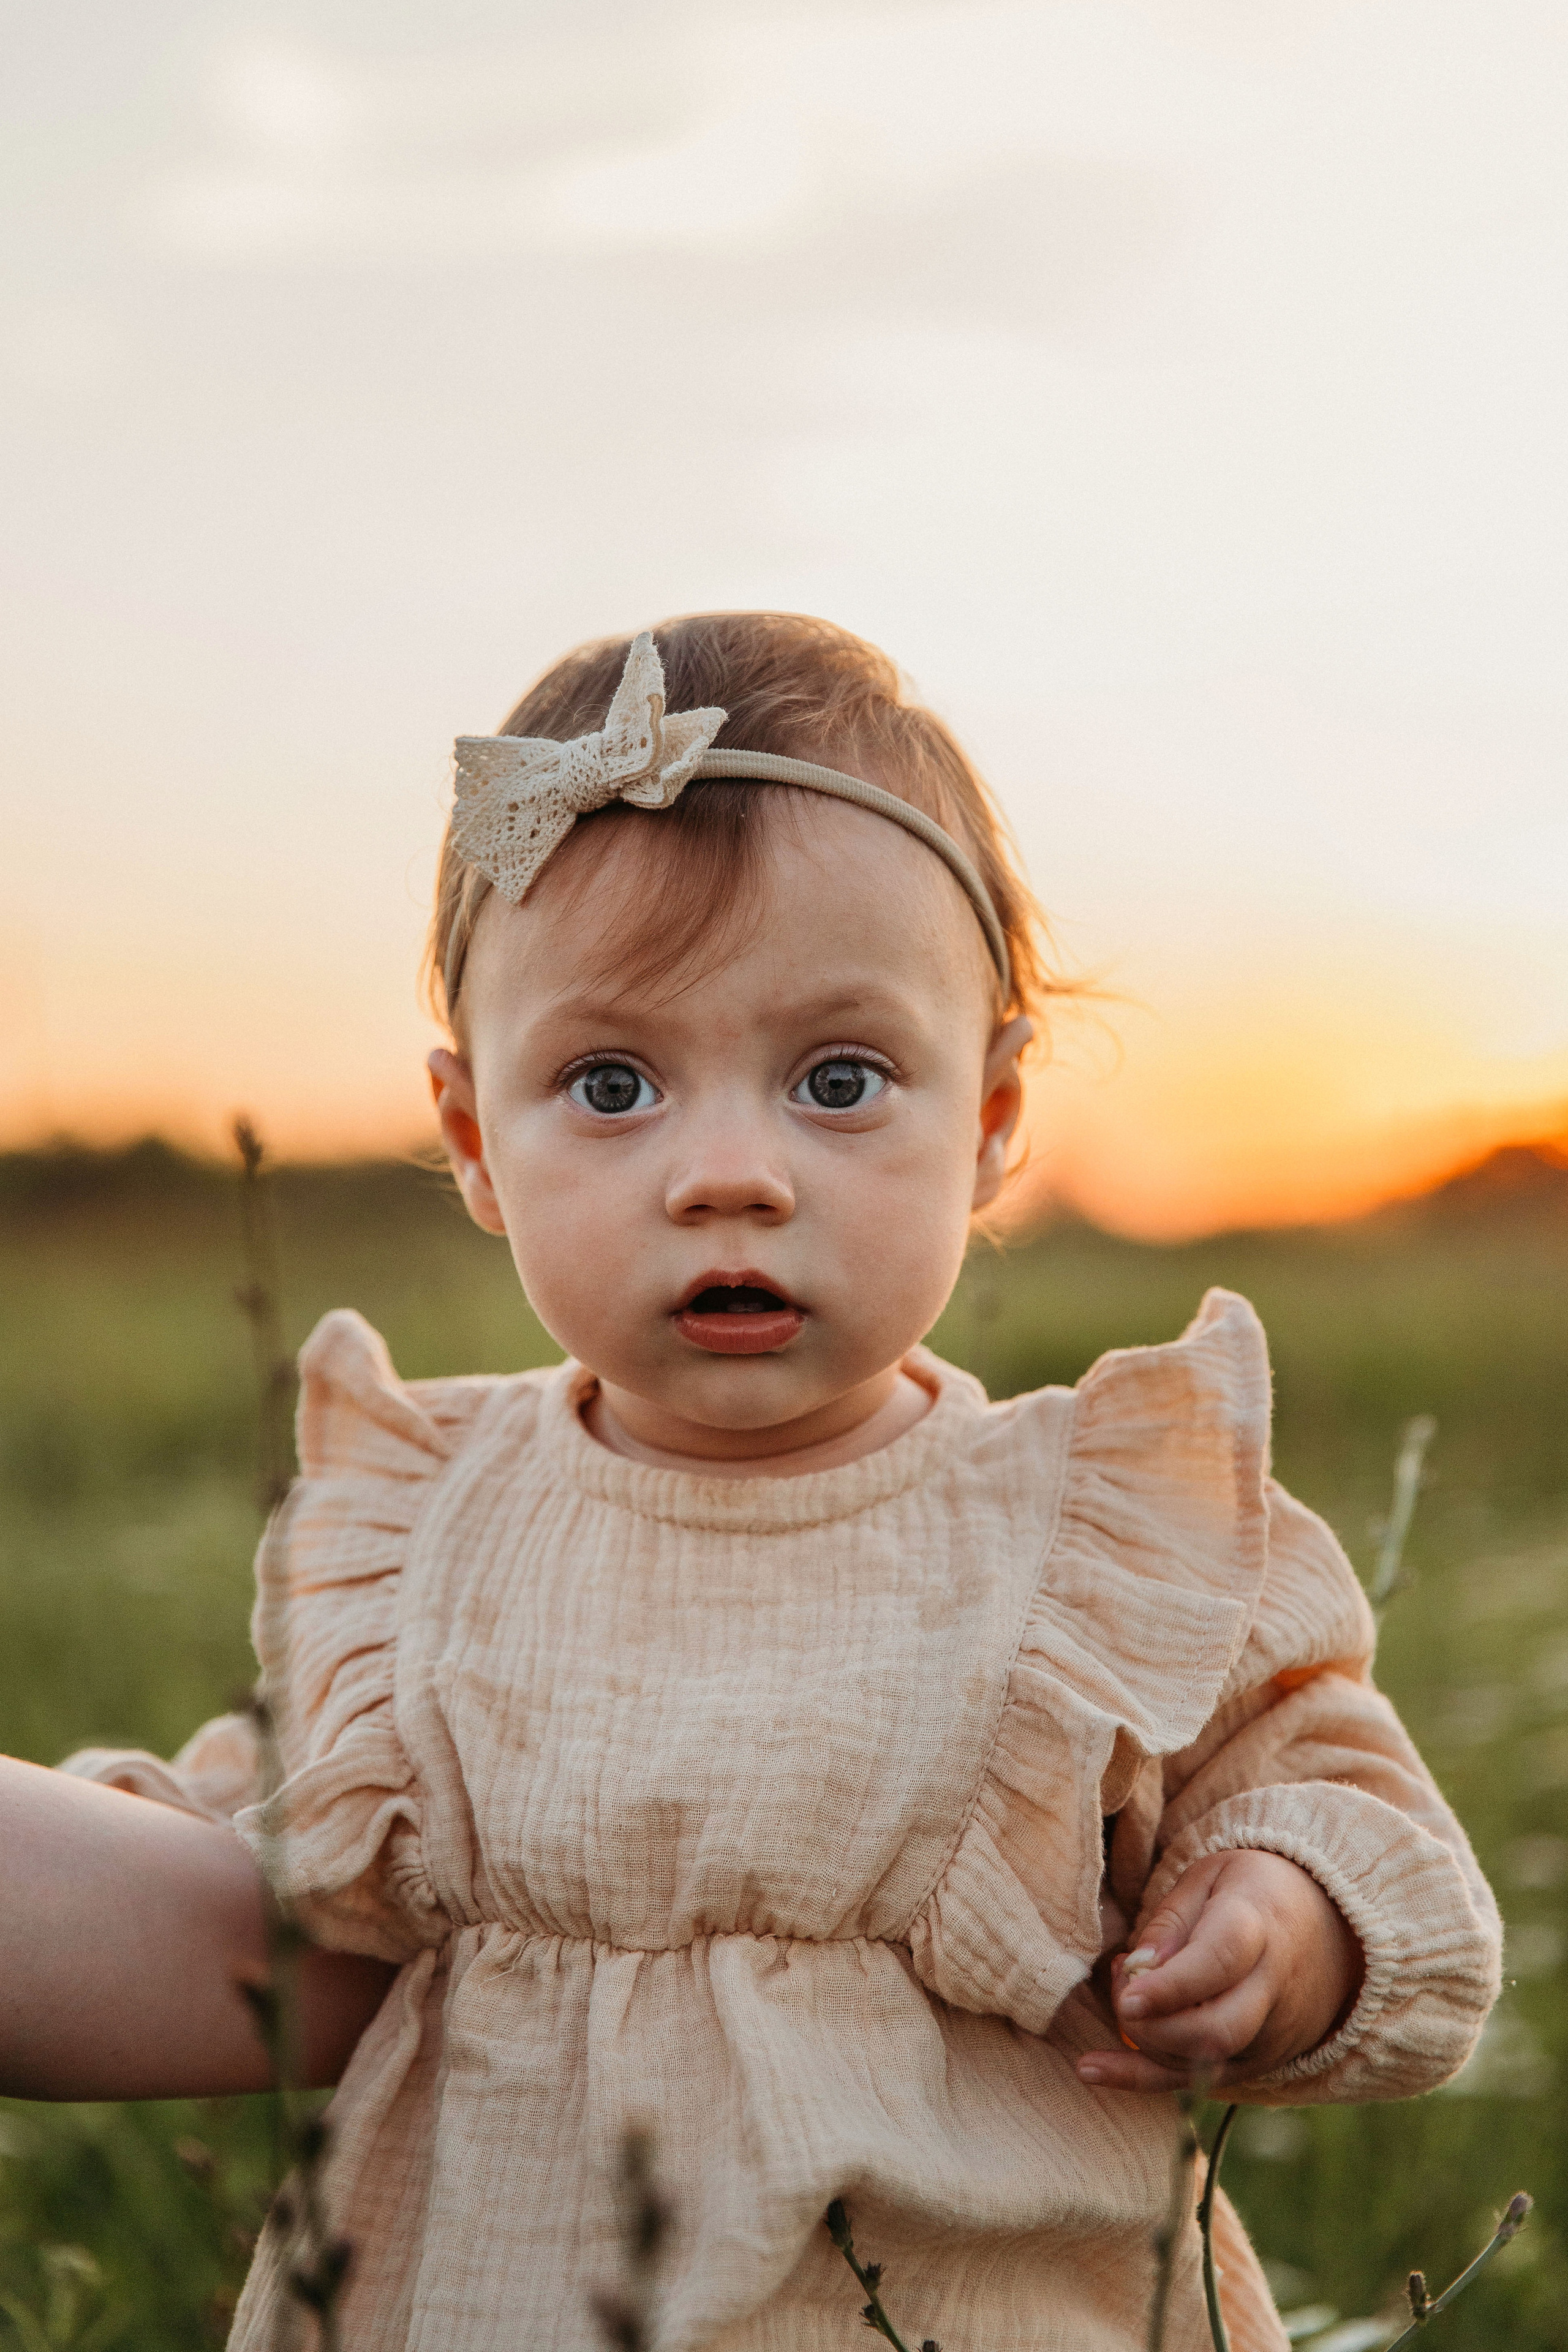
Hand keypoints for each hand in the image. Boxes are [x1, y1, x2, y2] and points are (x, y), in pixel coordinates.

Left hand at [1076, 1849, 1362, 2093]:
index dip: (1170, 1986)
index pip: (1218, 1964)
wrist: (1331, 1928)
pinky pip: (1200, 2081)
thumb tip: (1139, 1967)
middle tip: (1122, 1993)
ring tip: (1125, 1995)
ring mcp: (1271, 2033)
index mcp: (1259, 1926)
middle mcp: (1272, 1988)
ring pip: (1206, 2063)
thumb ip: (1172, 1920)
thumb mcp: (1211, 1877)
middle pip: (1216, 2030)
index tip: (1126, 1995)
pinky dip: (1142, 2079)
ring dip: (1147, 2042)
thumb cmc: (1254, 1891)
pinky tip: (1091, 2070)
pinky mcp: (1260, 2060)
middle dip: (1154, 2025)